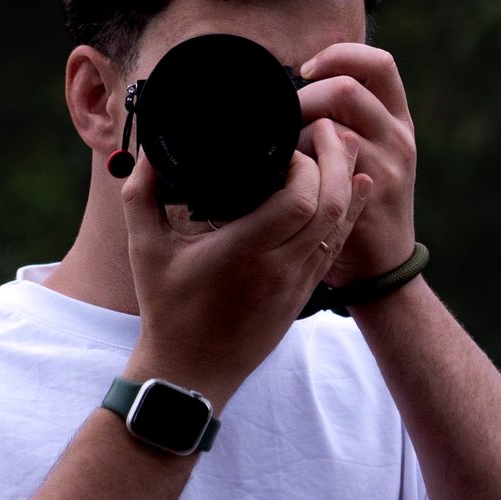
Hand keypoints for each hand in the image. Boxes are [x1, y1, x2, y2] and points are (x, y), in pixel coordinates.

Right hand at [121, 117, 367, 406]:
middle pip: (332, 207)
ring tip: (343, 144)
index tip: (288, 141)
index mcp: (245, 252)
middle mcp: (279, 268)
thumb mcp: (145, 249)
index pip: (300, 201)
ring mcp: (297, 284)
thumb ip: (141, 194)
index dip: (305, 164)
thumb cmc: (167, 310)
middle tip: (326, 125)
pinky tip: (358, 186)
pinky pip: (338, 247)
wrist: (190, 374)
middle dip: (337, 161)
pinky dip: (351, 213)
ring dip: (349, 182)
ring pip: (342, 226)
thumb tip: (146, 152)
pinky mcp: (304, 295)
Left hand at [295, 44, 418, 287]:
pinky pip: (322, 164)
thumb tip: (299, 77)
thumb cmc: (365, 197)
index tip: (308, 70)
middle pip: (347, 89)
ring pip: (331, 125)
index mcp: (398, 118)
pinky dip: (298, 160)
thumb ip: (348, 114)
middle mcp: (397, 137)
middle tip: (287, 116)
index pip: (379, 63)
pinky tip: (289, 172)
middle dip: (305, 96)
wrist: (382, 263)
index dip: (340, 55)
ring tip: (288, 147)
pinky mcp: (364, 195)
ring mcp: (384, 166)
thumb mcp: (373, 149)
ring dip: (299, 130)